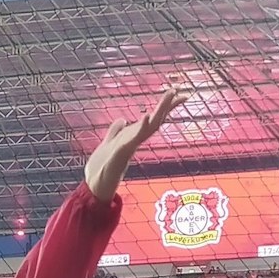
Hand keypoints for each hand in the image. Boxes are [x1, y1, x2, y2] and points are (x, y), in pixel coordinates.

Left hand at [84, 87, 186, 202]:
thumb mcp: (108, 143)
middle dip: (169, 105)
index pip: (153, 118)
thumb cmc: (102, 168)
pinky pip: (135, 138)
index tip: (176, 92)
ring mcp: (131, 145)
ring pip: (151, 125)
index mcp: (132, 135)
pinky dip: (142, 127)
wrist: (94, 186)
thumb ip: (115, 131)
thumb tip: (122, 119)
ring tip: (171, 95)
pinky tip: (147, 116)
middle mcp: (135, 139)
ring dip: (161, 110)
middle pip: (157, 119)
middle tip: (183, 92)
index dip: (164, 105)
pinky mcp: (123, 152)